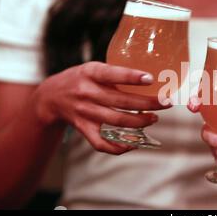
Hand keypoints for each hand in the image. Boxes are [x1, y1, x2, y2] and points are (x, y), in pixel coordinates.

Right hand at [33, 62, 170, 154]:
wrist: (50, 97)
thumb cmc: (81, 79)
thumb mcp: (93, 68)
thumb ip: (115, 74)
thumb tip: (151, 78)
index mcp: (90, 73)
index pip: (112, 74)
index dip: (131, 77)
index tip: (151, 79)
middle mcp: (86, 93)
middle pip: (121, 102)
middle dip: (148, 104)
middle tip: (166, 103)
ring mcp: (84, 113)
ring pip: (116, 122)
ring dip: (139, 123)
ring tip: (154, 118)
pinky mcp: (83, 129)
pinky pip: (101, 143)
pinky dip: (119, 147)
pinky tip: (134, 143)